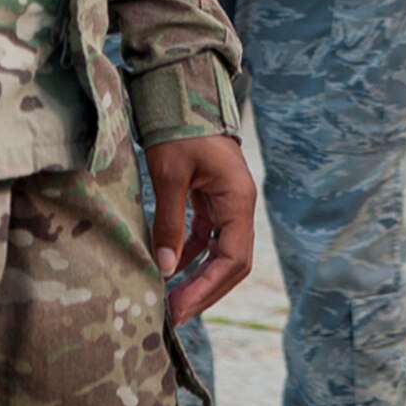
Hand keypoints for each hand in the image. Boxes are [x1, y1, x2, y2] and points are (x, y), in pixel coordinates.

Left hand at [145, 133, 255, 325]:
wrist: (182, 91)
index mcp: (238, 201)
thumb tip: (166, 268)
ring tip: (170, 299)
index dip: (206, 288)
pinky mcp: (212, 197)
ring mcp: (227, 201)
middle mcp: (239, 205)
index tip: (179, 308)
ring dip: (198, 275)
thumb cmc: (179, 129)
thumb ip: (170, 223)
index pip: (231, 260)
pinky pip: (207, 235)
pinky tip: (170, 268)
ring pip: (219, 251)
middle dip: (205, 290)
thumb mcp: (169, 176)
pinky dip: (191, 253)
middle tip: (175, 314)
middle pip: (231, 262)